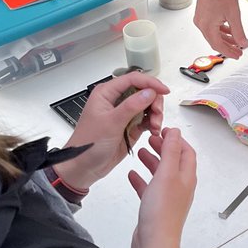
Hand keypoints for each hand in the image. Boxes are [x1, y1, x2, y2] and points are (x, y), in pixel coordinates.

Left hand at [54, 71, 168, 190]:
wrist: (84, 167)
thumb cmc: (88, 144)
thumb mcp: (111, 123)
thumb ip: (131, 106)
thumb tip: (149, 92)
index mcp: (106, 93)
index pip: (133, 79)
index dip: (150, 83)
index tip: (164, 90)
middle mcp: (116, 101)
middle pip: (144, 91)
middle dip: (154, 101)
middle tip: (157, 114)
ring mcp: (124, 113)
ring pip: (148, 105)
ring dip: (155, 114)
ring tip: (155, 126)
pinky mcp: (130, 126)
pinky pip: (147, 119)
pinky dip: (153, 123)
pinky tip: (153, 131)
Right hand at [129, 128, 196, 247]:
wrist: (154, 242)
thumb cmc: (161, 208)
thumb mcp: (166, 173)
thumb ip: (170, 151)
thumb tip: (175, 132)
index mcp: (187, 177)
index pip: (186, 152)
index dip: (176, 139)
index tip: (163, 130)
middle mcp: (180, 186)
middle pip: (173, 162)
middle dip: (163, 148)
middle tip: (149, 138)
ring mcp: (168, 197)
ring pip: (161, 174)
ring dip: (152, 161)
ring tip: (140, 152)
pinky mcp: (155, 208)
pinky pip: (149, 189)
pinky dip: (142, 180)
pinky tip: (131, 174)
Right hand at [194, 0, 247, 58]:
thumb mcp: (234, 14)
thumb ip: (238, 32)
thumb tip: (243, 43)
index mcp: (207, 26)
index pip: (218, 45)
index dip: (229, 52)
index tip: (237, 55)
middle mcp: (201, 24)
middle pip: (215, 41)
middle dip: (227, 47)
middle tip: (238, 52)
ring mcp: (201, 19)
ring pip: (213, 35)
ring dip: (225, 39)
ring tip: (236, 42)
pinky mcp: (203, 14)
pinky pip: (212, 27)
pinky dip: (221, 31)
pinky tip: (230, 31)